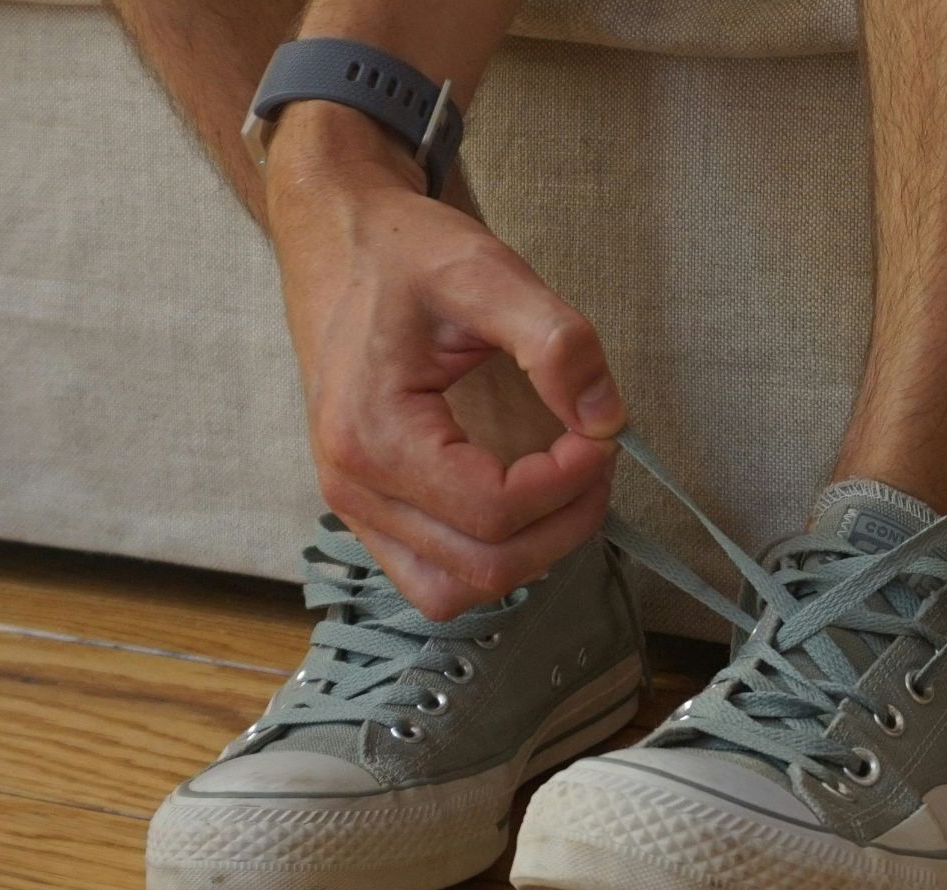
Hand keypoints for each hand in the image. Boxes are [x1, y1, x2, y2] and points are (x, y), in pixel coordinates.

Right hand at [266, 107, 624, 618]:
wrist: (338, 242)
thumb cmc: (404, 254)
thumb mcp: (485, 272)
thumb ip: (555, 341)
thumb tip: (608, 418)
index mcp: (372, 432)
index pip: (492, 509)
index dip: (567, 485)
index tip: (602, 436)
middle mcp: (352, 486)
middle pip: (482, 567)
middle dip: (562, 525)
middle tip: (598, 460)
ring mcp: (354, 507)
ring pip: (456, 590)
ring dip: (529, 555)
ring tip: (567, 490)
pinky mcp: (368, 511)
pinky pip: (433, 577)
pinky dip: (490, 560)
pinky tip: (525, 508)